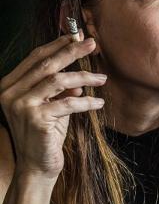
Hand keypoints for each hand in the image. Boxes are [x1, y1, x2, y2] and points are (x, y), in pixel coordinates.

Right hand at [0, 27, 106, 180]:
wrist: (37, 167)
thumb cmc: (45, 137)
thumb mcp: (52, 108)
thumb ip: (60, 92)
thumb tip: (78, 81)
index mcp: (10, 86)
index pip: (35, 58)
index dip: (57, 45)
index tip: (76, 36)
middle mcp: (11, 93)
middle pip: (46, 64)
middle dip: (71, 51)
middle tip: (92, 43)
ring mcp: (22, 106)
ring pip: (58, 81)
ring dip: (83, 77)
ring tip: (102, 78)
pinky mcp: (37, 119)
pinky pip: (68, 103)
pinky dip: (87, 102)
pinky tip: (99, 102)